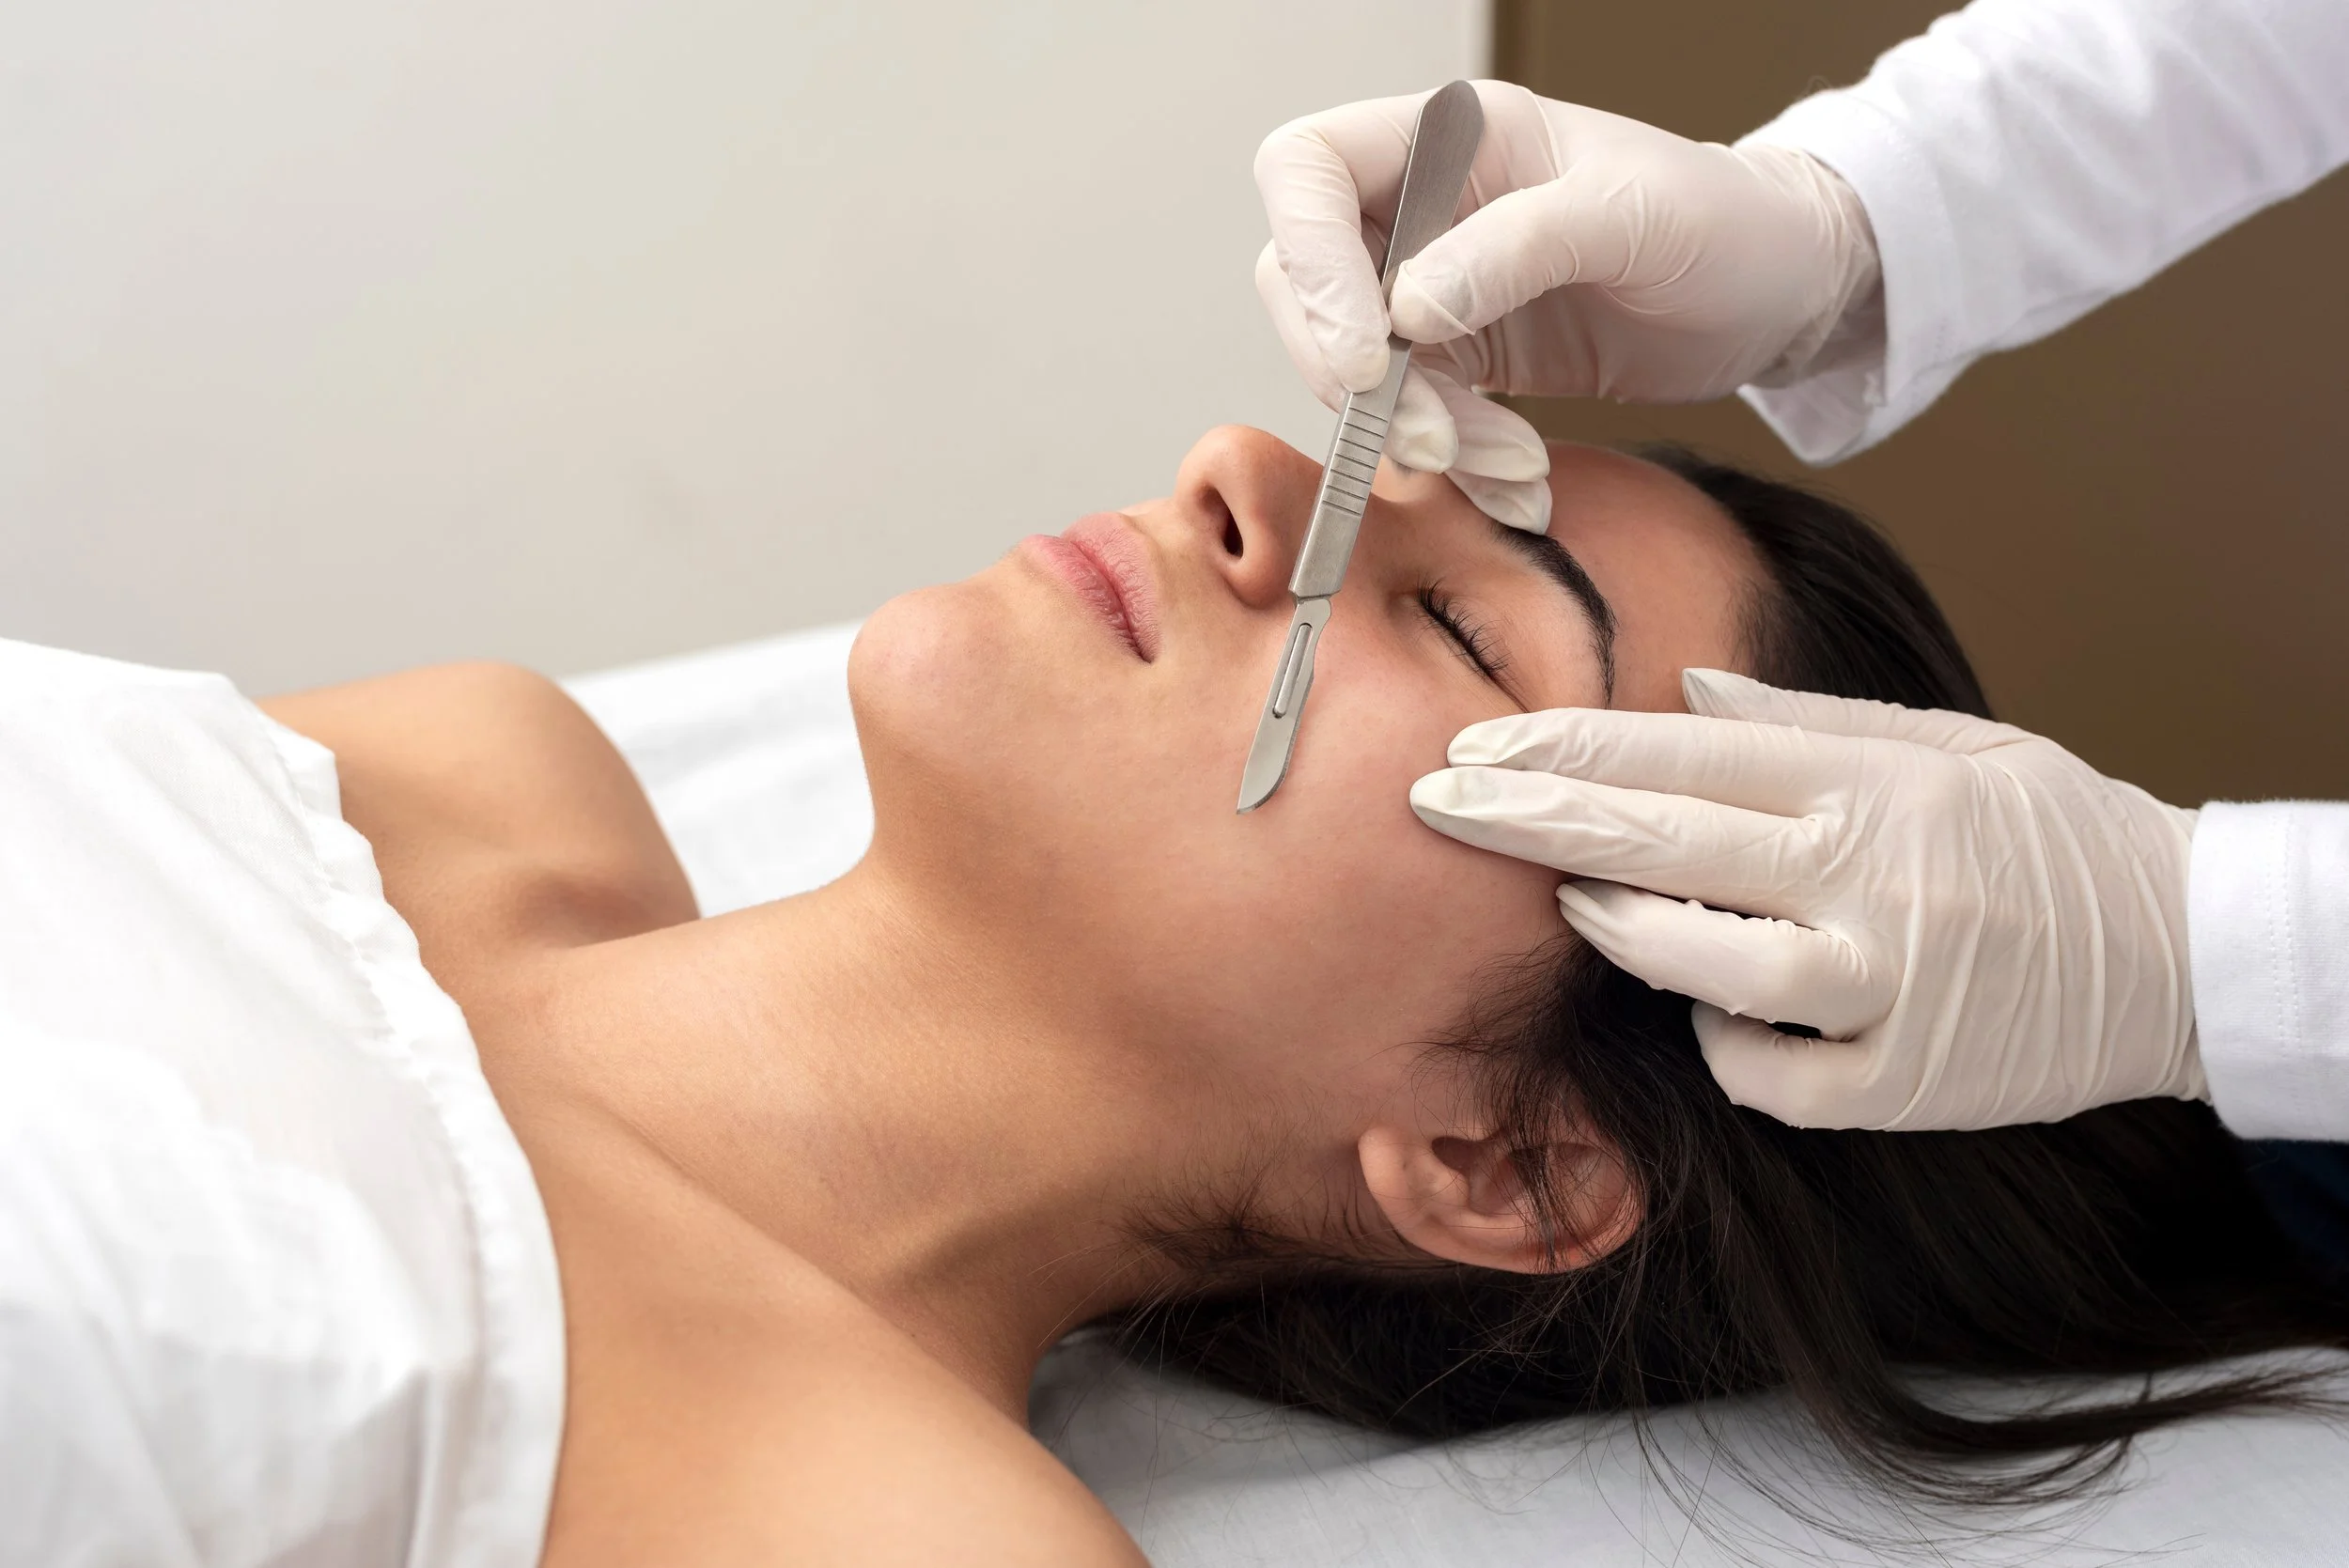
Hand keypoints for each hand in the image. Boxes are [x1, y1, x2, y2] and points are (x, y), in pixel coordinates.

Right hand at [1255, 82, 1878, 533]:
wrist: (1780, 293)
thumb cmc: (1725, 221)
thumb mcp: (1634, 216)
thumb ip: (1517, 248)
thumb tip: (1407, 309)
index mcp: (1450, 136)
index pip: (1306, 170)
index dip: (1310, 260)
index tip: (1366, 353)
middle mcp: (1421, 208)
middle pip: (1305, 287)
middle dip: (1359, 379)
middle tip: (1433, 439)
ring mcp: (1434, 290)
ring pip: (1356, 374)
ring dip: (1423, 437)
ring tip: (1518, 466)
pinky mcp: (1462, 364)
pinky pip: (1418, 423)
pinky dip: (1462, 468)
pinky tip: (1525, 486)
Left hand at [1407, 669, 2204, 1131]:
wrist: (2183, 954)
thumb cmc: (2050, 834)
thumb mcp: (1947, 744)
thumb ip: (1803, 726)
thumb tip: (1675, 695)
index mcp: (1873, 785)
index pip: (1682, 761)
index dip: (1566, 751)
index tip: (1474, 744)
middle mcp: (1871, 883)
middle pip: (1662, 850)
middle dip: (1533, 822)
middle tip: (1438, 800)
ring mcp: (1886, 989)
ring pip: (1705, 971)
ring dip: (1622, 934)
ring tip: (1576, 905)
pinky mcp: (1902, 1084)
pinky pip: (1768, 1077)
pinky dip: (1727, 1046)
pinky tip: (1718, 1008)